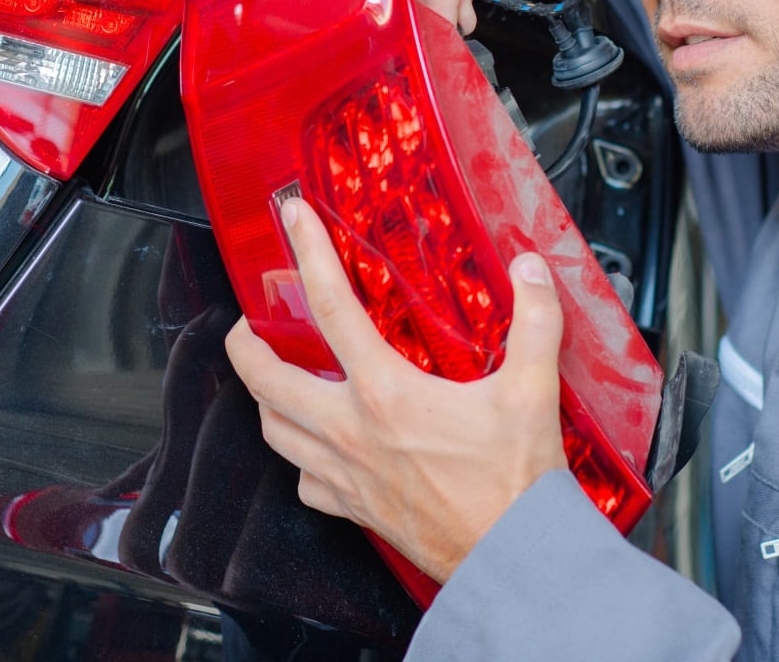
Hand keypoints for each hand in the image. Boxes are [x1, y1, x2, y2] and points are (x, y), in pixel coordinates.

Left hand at [224, 198, 568, 582]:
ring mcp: (345, 475)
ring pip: (273, 431)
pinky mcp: (353, 510)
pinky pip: (303, 482)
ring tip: (268, 380)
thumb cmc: (517, 484)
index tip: (292, 219)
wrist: (510, 557)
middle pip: (265, 379)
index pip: (330, 305)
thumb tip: (531, 270)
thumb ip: (534, 321)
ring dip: (263, 400)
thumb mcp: (533, 390)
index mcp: (385, 392)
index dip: (306, 254)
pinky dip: (298, 460)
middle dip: (244, 345)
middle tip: (245, 324)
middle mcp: (351, 431)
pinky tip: (312, 450)